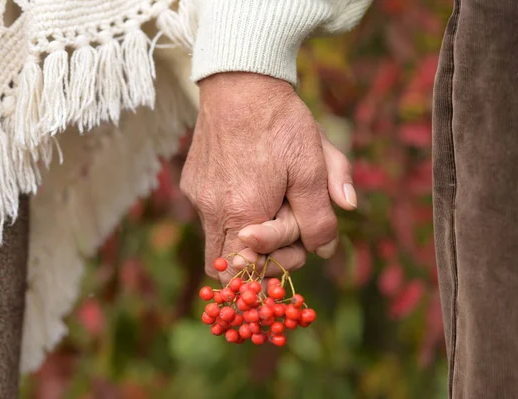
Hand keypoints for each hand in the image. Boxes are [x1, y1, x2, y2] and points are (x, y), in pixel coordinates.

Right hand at [180, 72, 355, 284]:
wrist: (241, 81)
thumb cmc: (281, 124)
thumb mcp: (313, 168)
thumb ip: (321, 217)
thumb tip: (326, 251)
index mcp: (242, 212)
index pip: (243, 273)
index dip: (270, 271)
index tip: (292, 251)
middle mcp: (211, 210)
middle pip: (224, 265)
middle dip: (258, 258)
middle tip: (287, 227)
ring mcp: (197, 196)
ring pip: (219, 237)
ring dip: (247, 232)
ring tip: (272, 198)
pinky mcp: (191, 181)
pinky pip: (210, 212)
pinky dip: (234, 211)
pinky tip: (253, 181)